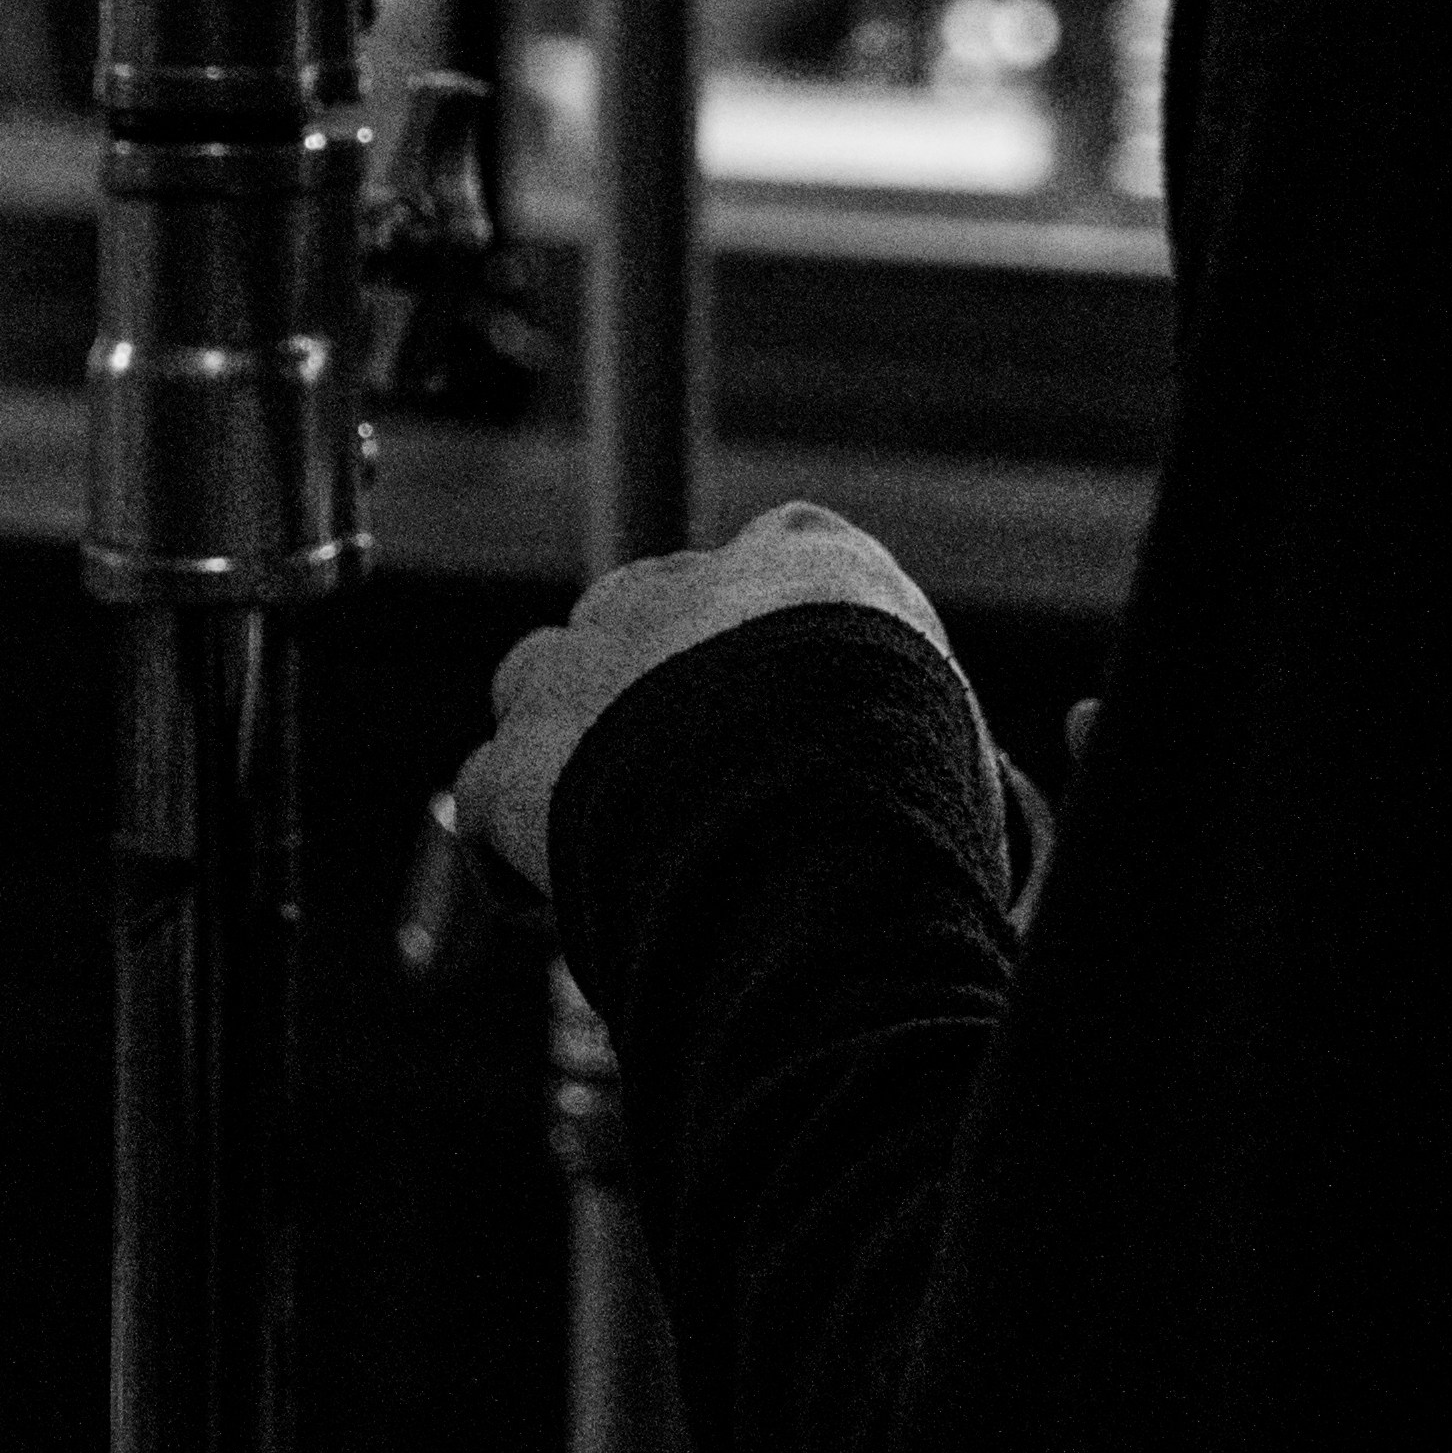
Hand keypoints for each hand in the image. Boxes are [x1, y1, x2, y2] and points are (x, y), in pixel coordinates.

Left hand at [449, 497, 949, 893]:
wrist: (817, 841)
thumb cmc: (920, 805)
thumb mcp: (963, 750)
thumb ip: (926, 743)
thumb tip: (956, 806)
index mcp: (812, 563)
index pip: (781, 551)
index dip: (766, 637)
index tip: (781, 707)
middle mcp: (688, 586)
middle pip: (643, 611)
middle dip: (654, 687)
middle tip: (692, 790)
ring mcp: (590, 663)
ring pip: (543, 678)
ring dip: (566, 743)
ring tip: (614, 834)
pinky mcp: (521, 753)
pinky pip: (488, 784)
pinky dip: (509, 842)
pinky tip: (558, 901)